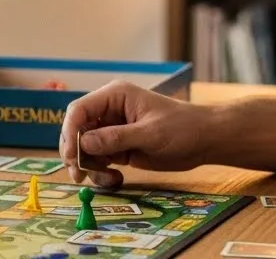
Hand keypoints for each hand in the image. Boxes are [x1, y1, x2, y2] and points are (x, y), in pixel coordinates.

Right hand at [58, 80, 214, 188]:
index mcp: (115, 96)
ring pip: (86, 149)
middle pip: (77, 131)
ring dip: (90, 167)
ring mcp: (112, 130)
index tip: (71, 156)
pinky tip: (116, 179)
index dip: (70, 132)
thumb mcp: (149, 133)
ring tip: (109, 180)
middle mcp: (109, 111)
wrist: (204, 141)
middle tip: (79, 176)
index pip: (79, 110)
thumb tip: (84, 143)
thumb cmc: (182, 127)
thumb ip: (116, 138)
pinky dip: (101, 173)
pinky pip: (99, 161)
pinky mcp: (118, 148)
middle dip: (76, 154)